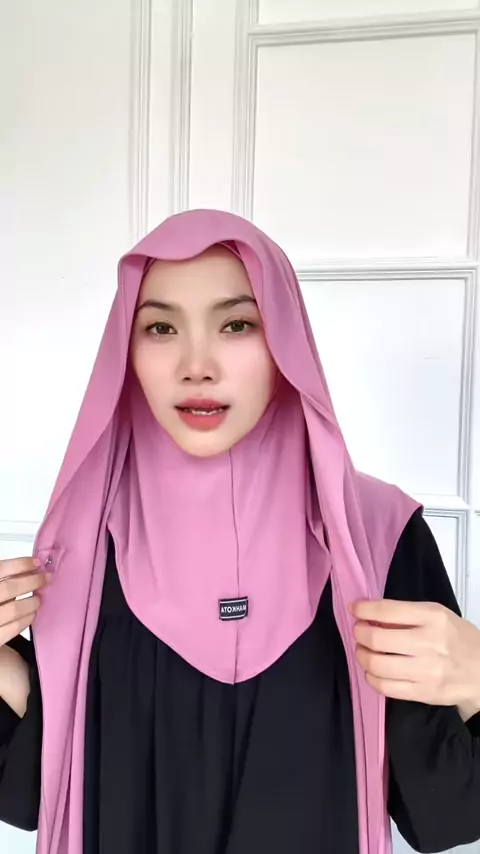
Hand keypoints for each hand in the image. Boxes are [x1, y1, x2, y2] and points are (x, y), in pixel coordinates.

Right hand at [0, 556, 48, 646]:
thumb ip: (7, 578)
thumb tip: (32, 567)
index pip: (1, 570)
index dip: (20, 564)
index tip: (37, 562)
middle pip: (9, 588)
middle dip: (32, 581)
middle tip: (46, 578)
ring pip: (14, 609)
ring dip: (32, 601)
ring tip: (39, 598)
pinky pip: (14, 627)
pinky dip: (27, 618)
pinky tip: (32, 614)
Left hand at [351, 599, 479, 720]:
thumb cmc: (458, 640)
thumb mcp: (438, 616)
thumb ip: (407, 614)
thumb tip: (370, 615)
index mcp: (433, 617)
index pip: (388, 610)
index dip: (364, 609)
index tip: (355, 609)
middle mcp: (430, 643)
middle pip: (378, 639)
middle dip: (359, 634)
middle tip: (359, 632)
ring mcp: (427, 671)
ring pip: (377, 665)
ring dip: (362, 656)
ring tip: (363, 651)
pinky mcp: (423, 693)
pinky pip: (385, 687)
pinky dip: (371, 677)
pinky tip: (373, 671)